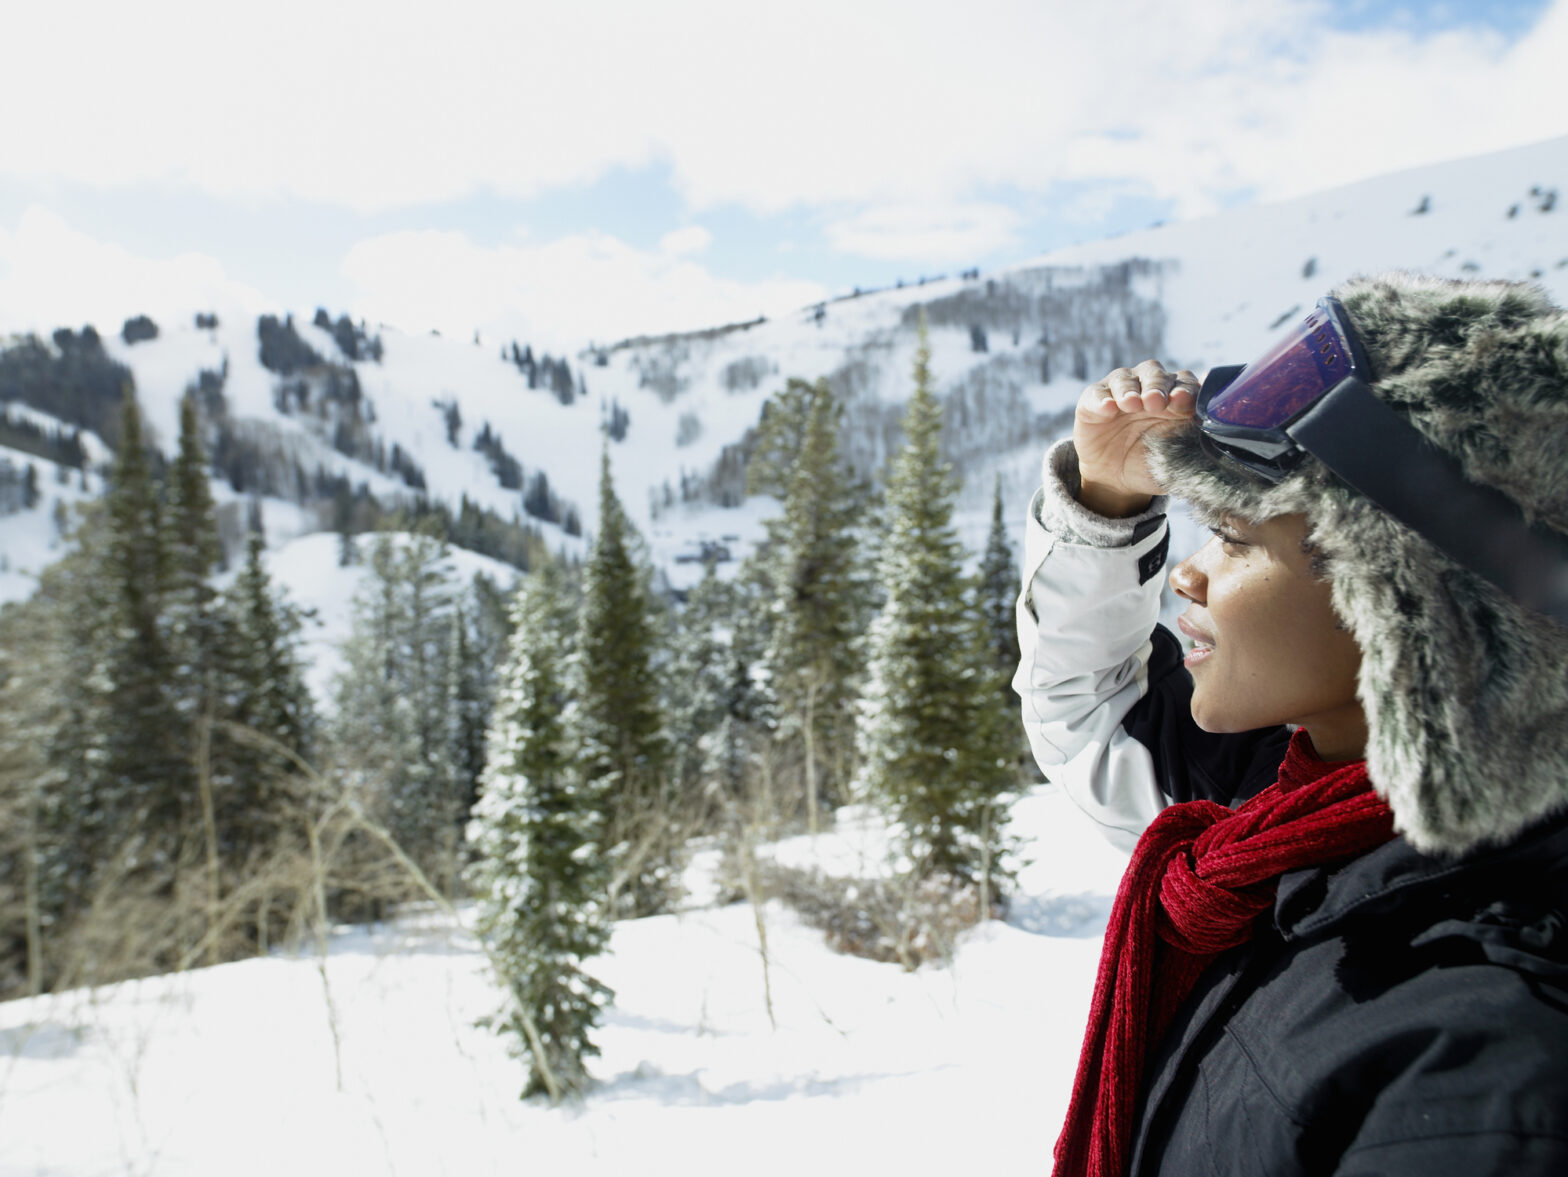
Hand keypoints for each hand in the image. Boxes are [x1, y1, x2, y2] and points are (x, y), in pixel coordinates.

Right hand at [1072, 360, 1198, 516]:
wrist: (1117, 480)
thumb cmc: (1152, 464)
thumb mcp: (1178, 460)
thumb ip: (1196, 446)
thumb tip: (1220, 440)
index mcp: (1175, 398)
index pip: (1184, 382)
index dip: (1185, 389)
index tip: (1184, 403)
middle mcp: (1148, 388)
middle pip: (1155, 373)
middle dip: (1158, 386)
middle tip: (1156, 402)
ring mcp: (1119, 392)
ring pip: (1126, 377)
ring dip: (1130, 388)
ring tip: (1132, 404)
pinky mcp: (1093, 402)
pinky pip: (1097, 394)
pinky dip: (1102, 399)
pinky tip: (1109, 409)